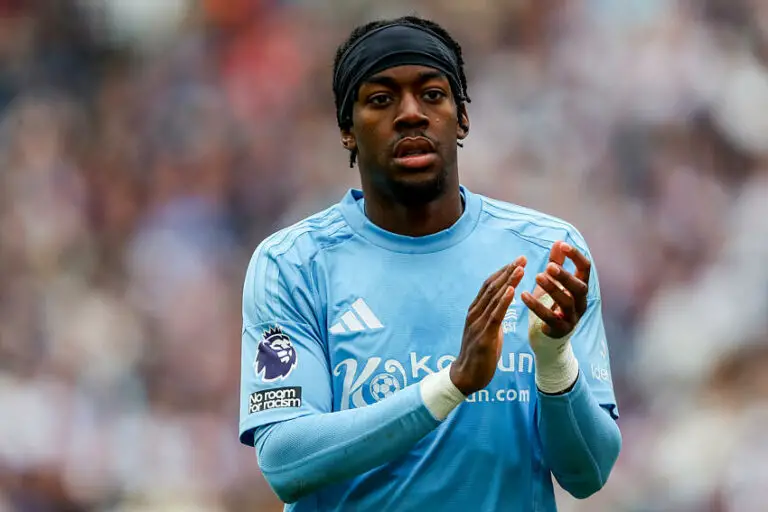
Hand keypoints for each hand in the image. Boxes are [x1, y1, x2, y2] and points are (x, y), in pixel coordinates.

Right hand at [450, 256, 526, 395]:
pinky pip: (495, 315)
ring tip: (520, 268)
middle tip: (521, 258)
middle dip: (507, 271)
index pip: (489, 286)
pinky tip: (512, 290)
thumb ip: (493, 316)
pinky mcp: (484, 336)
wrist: (466, 376)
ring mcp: (478, 324)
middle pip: (492, 287)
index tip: (516, 261)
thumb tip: (503, 305)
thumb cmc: (478, 355)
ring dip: (508, 281)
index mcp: (475, 311)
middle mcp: (474, 313)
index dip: (503, 272)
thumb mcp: (488, 331)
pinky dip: (503, 300)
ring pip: (494, 297)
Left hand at [521, 241, 589, 338]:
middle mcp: (581, 302)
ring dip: (552, 288)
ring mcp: (572, 318)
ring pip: (566, 302)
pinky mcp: (560, 330)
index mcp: (580, 288)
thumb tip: (558, 241)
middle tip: (549, 266)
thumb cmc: (552, 305)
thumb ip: (556, 263)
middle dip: (565, 276)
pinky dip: (536, 306)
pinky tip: (523, 295)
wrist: (549, 337)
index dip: (576, 256)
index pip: (585, 269)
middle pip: (579, 287)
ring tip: (537, 277)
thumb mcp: (554, 282)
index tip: (562, 245)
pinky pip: (549, 318)